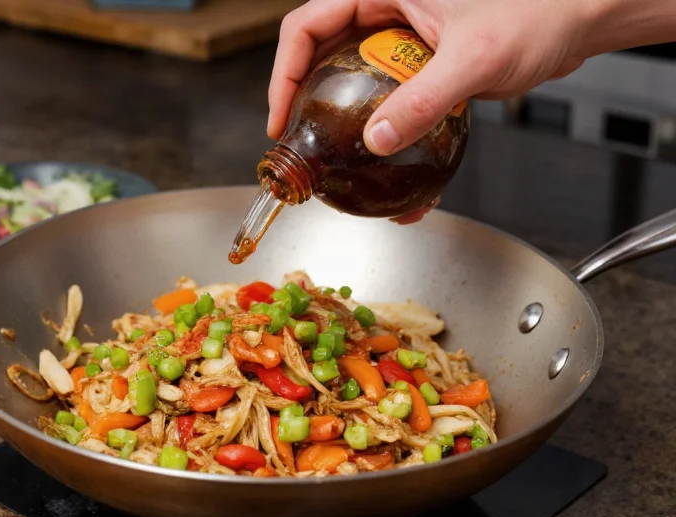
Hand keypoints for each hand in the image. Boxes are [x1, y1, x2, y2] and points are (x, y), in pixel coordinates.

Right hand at [267, 0, 596, 156]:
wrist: (577, 21)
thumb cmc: (539, 11)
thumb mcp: (473, 57)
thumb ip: (422, 100)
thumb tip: (377, 140)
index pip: (307, 25)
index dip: (284, 73)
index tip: (280, 117)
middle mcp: (386, 9)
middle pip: (320, 53)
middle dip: (304, 99)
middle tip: (298, 141)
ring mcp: (402, 38)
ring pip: (351, 77)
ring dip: (342, 118)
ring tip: (333, 157)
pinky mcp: (422, 63)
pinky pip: (388, 95)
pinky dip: (384, 127)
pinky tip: (390, 160)